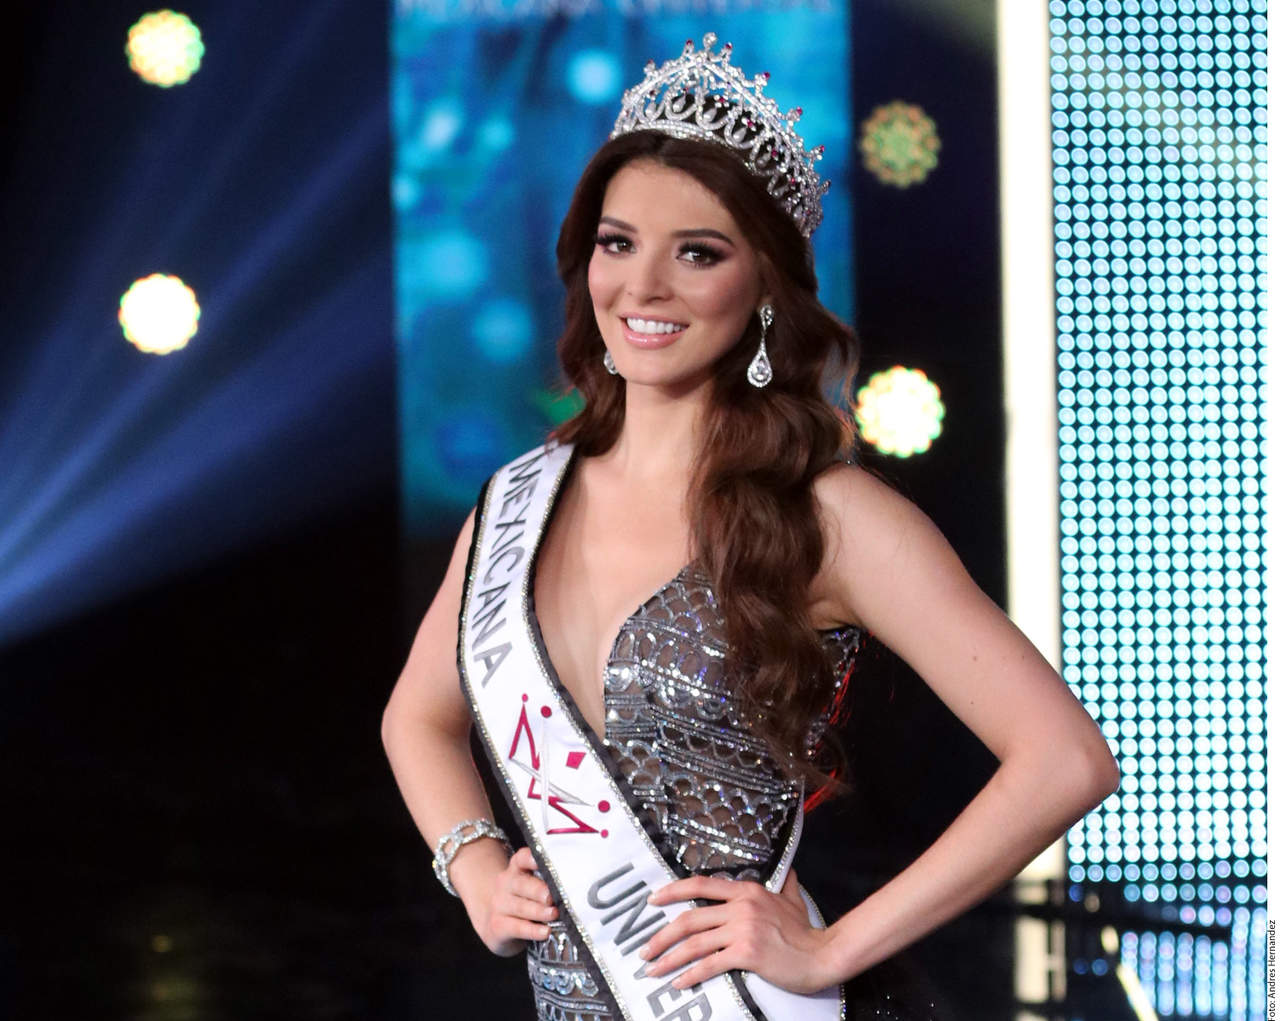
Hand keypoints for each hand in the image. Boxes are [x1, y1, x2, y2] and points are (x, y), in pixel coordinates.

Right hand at [466, 845, 558, 956]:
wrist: (497, 925)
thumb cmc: (525, 901)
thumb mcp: (533, 887)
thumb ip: (549, 882)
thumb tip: (575, 888)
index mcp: (516, 868)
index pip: (522, 858)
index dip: (531, 858)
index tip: (541, 861)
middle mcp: (505, 883)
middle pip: (521, 884)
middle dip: (538, 890)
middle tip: (552, 897)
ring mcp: (499, 905)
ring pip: (520, 907)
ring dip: (539, 911)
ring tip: (554, 914)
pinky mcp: (498, 926)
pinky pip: (517, 927)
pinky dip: (533, 930)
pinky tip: (545, 931)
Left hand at [639, 870, 836, 992]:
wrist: (822, 954)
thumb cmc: (805, 931)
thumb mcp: (791, 898)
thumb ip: (782, 883)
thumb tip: (786, 871)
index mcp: (746, 890)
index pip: (700, 885)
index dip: (672, 892)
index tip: (652, 900)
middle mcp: (740, 906)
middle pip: (689, 918)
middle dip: (661, 935)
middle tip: (645, 949)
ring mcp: (743, 929)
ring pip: (694, 942)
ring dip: (669, 958)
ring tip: (653, 970)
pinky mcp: (747, 953)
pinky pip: (709, 964)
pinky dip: (690, 974)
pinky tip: (679, 983)